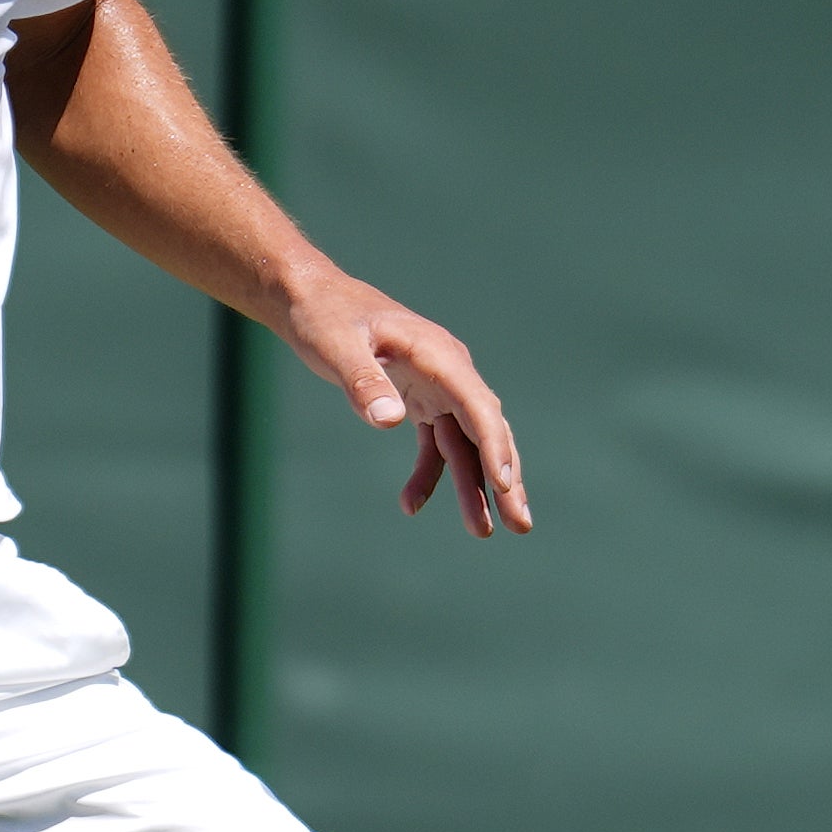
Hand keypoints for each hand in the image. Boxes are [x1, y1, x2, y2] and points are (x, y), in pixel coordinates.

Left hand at [279, 266, 530, 540]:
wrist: (311, 299)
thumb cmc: (324, 316)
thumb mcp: (336, 344)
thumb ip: (363, 380)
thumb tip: (389, 421)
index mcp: (438, 354)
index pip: (478, 406)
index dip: (494, 447)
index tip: (504, 486)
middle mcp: (448, 371)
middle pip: (486, 430)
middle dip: (504, 479)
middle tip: (520, 525)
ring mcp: (438, 387)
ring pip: (466, 444)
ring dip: (474, 487)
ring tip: (482, 533)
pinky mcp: (420, 400)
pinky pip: (435, 445)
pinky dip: (429, 475)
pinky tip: (410, 505)